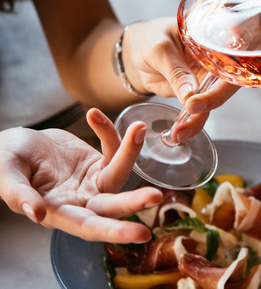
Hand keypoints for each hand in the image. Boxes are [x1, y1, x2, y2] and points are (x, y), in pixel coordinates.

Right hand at [0, 109, 162, 243]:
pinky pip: (112, 149)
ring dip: (130, 152)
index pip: (90, 227)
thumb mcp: (5, 176)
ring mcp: (93, 182)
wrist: (13, 144)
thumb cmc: (4, 163)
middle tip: (156, 196)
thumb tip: (36, 214)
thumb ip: (19, 195)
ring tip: (139, 129)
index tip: (141, 234)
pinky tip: (93, 115)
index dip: (114, 232)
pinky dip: (108, 132)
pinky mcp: (98, 162)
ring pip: (119, 173)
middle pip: (114, 206)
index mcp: (59, 213)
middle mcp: (82, 202)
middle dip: (135, 202)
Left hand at [122, 18, 239, 141]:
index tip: (196, 99)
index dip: (221, 83)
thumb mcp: (159, 49)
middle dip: (210, 105)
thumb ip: (176, 71)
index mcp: (216, 43)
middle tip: (189, 114)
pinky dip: (190, 123)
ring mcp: (209, 80)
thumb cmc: (150, 37)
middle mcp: (218, 62)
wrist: (137, 49)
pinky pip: (200, 111)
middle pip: (225, 87)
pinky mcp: (199, 94)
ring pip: (213, 103)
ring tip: (179, 133)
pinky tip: (178, 133)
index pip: (231, 64)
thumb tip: (191, 95)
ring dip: (198, 120)